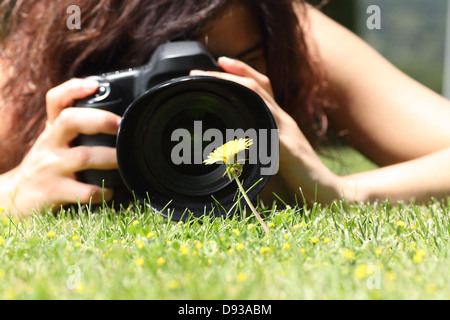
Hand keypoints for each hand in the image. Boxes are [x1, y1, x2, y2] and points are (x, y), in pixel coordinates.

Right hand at [3, 79, 121, 216]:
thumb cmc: (45, 165)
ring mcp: (50, 168)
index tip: (95, 86)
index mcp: (52, 130)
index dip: (74, 89)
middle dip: (100, 120)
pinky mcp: (54, 192)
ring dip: (110, 158)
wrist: (15, 197)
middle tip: (121, 126)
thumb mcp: (53, 141)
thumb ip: (74, 129)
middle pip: (70, 121)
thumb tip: (114, 118)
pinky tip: (110, 192)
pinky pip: (84, 191)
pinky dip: (102, 192)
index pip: (55, 100)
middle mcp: (49, 144)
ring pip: (83, 156)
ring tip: (124, 161)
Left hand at [190, 57, 339, 202]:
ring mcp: (287, 133)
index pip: (260, 87)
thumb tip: (221, 159)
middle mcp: (283, 122)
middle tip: (198, 71)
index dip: (240, 71)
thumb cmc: (295, 181)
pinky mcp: (289, 150)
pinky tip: (232, 120)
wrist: (329, 194)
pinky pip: (268, 129)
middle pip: (257, 86)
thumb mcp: (269, 163)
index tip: (219, 62)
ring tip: (212, 80)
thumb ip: (249, 156)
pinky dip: (251, 122)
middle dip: (227, 75)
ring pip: (261, 99)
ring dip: (235, 87)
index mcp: (278, 122)